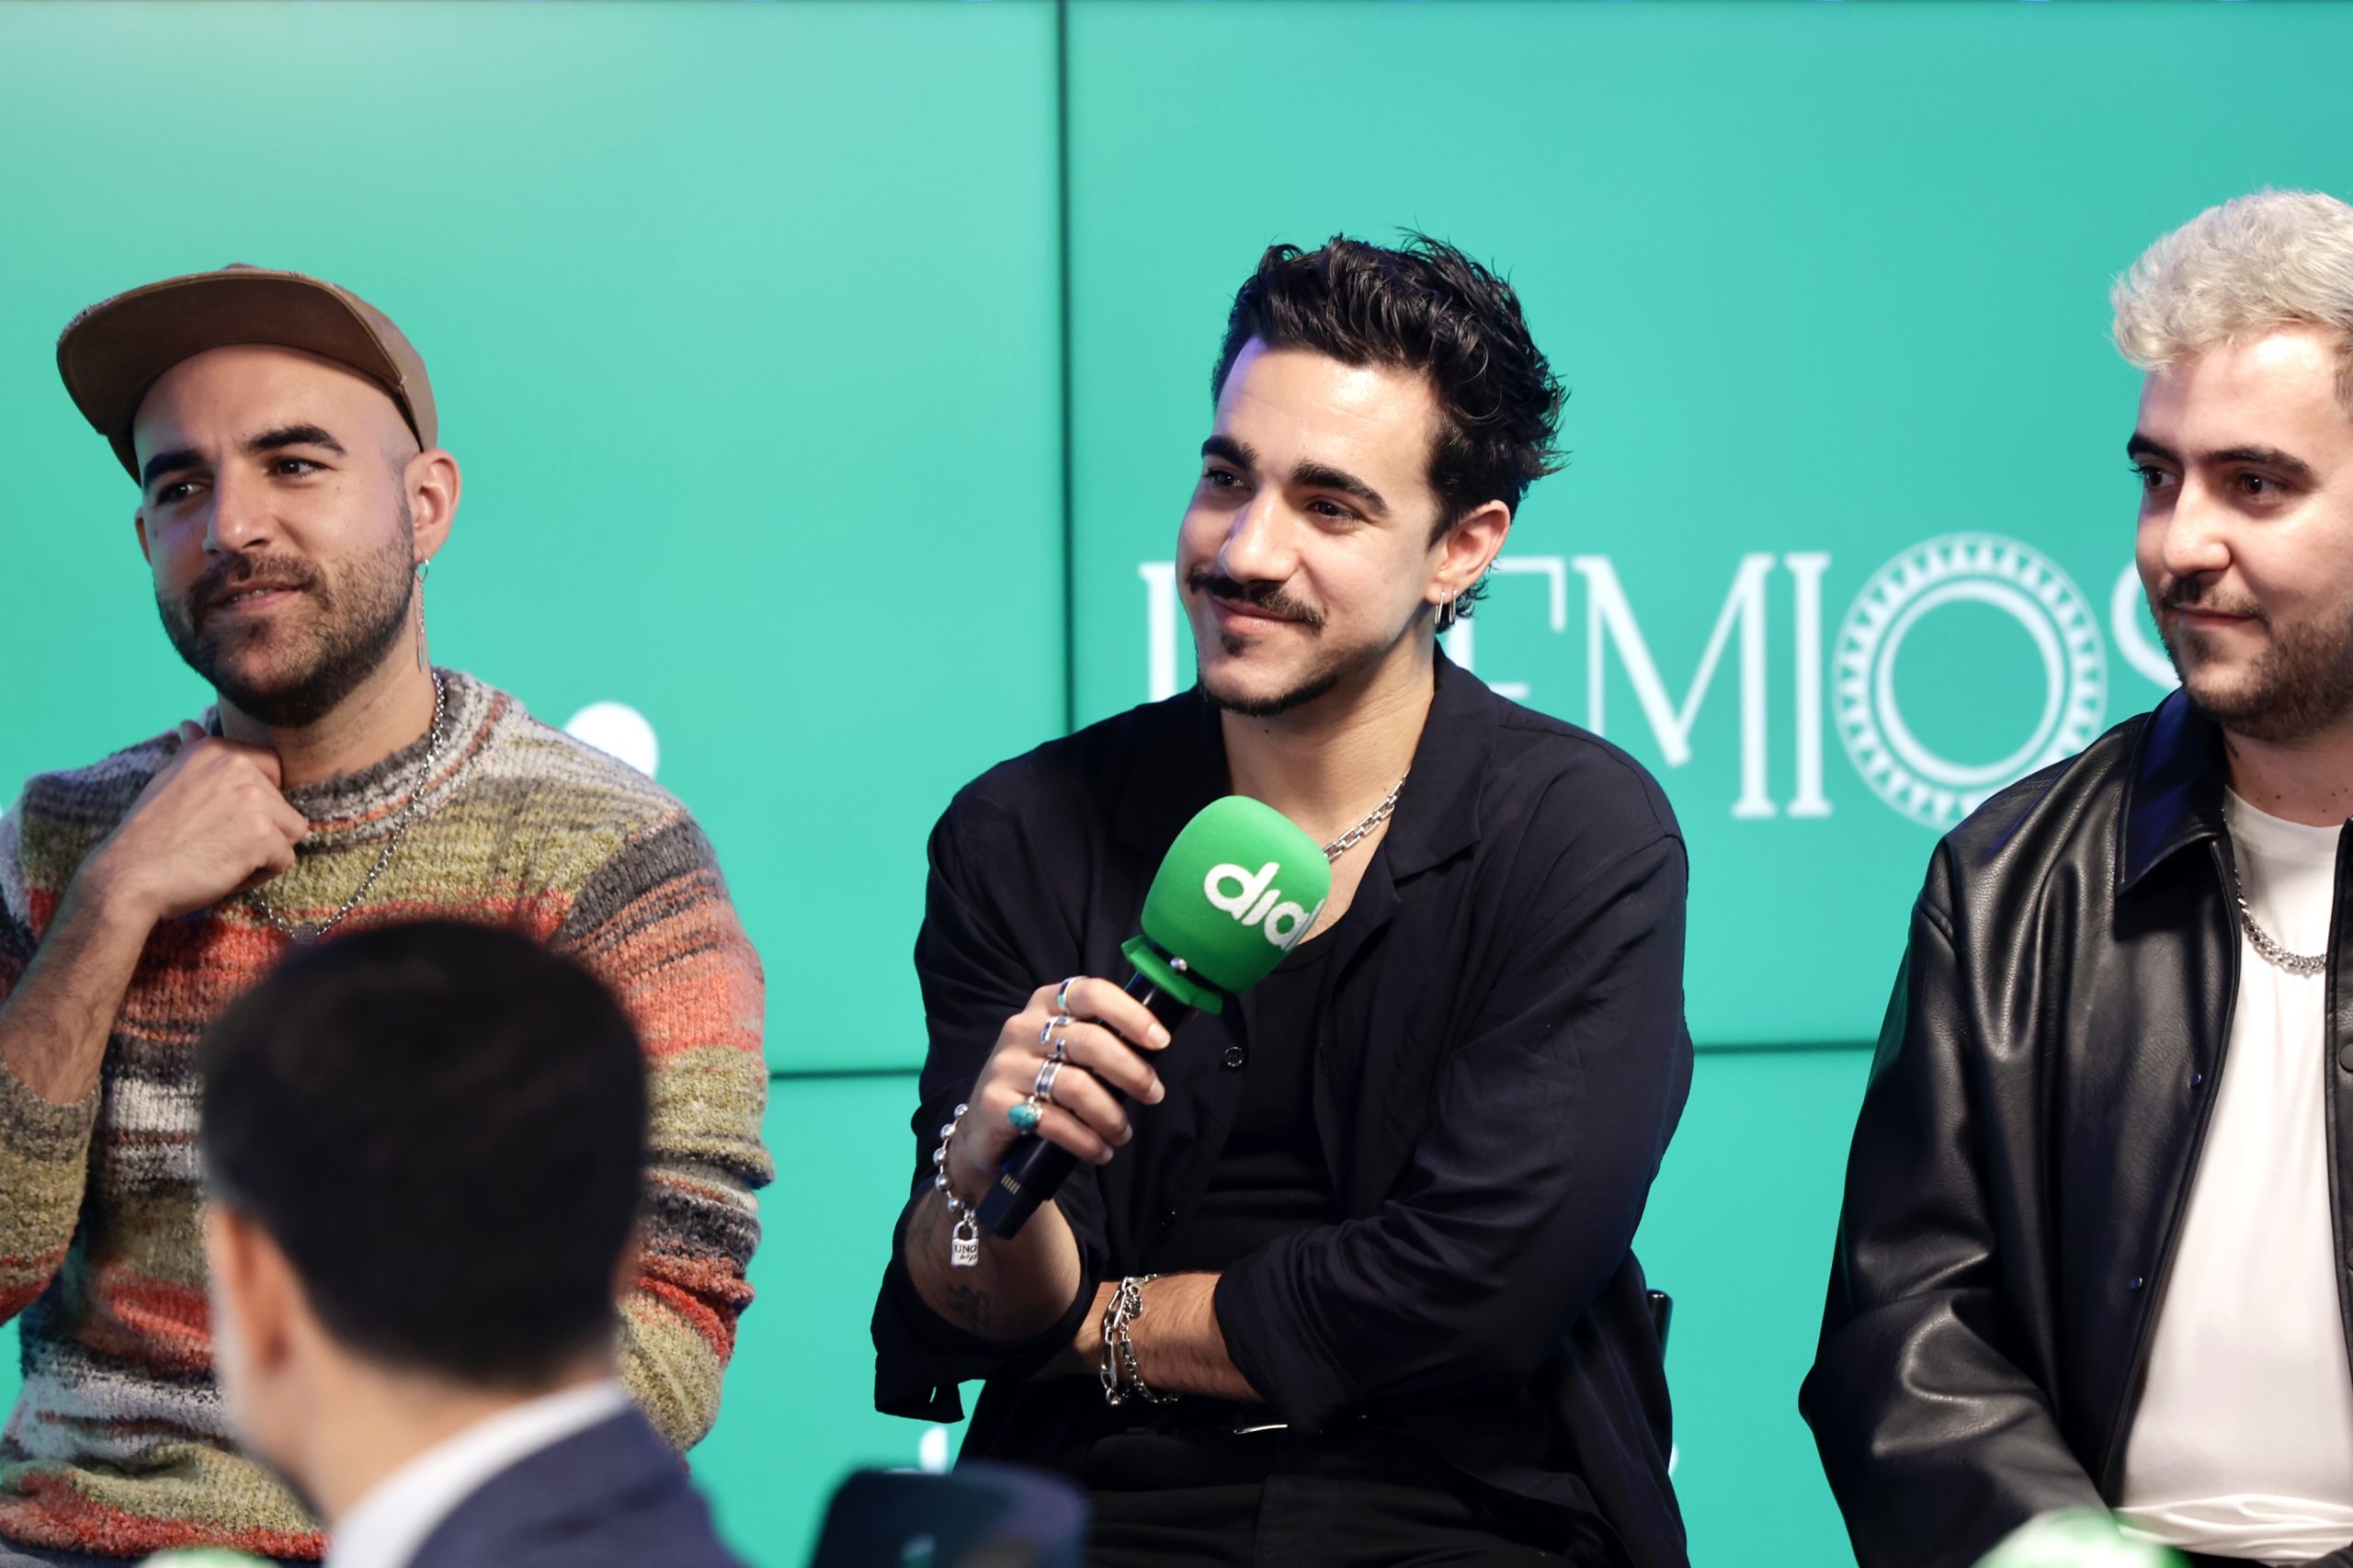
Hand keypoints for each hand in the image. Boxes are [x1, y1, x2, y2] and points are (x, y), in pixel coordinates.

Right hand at [77, 724, 308, 923]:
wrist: (129, 876)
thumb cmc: (150, 835)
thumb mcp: (168, 780)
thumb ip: (191, 752)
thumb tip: (190, 724)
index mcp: (217, 750)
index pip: (273, 770)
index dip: (256, 802)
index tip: (221, 818)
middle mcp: (238, 766)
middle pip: (283, 805)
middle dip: (260, 830)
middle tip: (215, 842)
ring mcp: (253, 799)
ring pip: (290, 831)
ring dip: (263, 852)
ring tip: (221, 856)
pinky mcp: (263, 835)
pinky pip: (284, 859)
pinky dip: (259, 874)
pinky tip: (224, 872)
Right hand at [951, 977, 1171, 1189]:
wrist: (986, 1129)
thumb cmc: (1041, 1084)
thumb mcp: (1067, 1052)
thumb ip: (1104, 1040)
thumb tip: (1160, 1038)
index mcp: (1046, 1004)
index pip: (1091, 992)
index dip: (1130, 1013)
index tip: (1160, 1041)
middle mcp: (1022, 1027)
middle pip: (1089, 1041)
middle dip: (1131, 1071)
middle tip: (1153, 1095)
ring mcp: (1007, 1064)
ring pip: (1075, 1085)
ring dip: (1110, 1114)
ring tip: (1123, 1134)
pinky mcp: (996, 1102)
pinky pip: (1053, 1121)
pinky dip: (1086, 1140)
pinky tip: (1100, 1151)